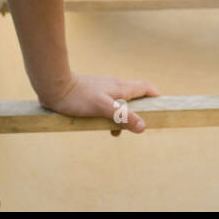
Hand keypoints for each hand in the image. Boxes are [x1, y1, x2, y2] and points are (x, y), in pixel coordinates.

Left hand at [40, 74, 161, 134]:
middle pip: (134, 96)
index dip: (155, 95)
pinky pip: (108, 105)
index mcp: (121, 87)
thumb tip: (144, 126)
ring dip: (122, 117)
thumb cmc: (78, 97)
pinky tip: (100, 125)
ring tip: (115, 132)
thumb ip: (123, 116)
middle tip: (137, 127)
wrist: (55, 87)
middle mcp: (114, 86)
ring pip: (120, 102)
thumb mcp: (103, 108)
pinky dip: (110, 116)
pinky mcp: (93, 94)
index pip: (145, 87)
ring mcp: (103, 89)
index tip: (163, 105)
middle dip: (139, 111)